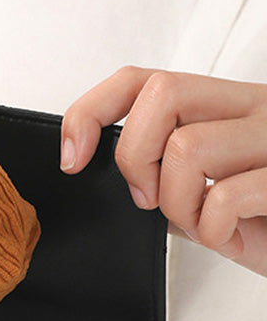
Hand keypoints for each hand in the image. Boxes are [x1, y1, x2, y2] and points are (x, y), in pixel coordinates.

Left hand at [60, 67, 266, 276]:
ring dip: (179, 207)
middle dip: (136, 158)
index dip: (94, 111)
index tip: (73, 159)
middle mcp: (253, 108)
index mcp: (224, 109)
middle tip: (152, 201)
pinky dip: (214, 231)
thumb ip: (165, 184)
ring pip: (187, 148)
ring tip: (207, 226)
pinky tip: (232, 239)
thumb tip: (113, 184)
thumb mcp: (203, 200)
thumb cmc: (264, 224)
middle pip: (162, 94)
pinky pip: (226, 196)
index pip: (143, 80)